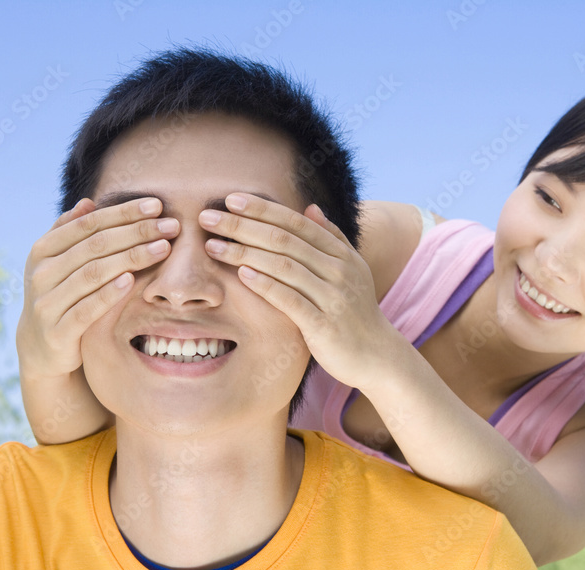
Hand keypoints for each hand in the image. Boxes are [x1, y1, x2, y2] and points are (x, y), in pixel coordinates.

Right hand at [17, 197, 177, 379]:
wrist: (41, 348)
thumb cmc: (60, 297)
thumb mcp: (59, 264)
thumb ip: (70, 233)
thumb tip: (89, 202)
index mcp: (43, 250)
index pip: (89, 224)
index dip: (123, 212)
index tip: (157, 205)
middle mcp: (41, 273)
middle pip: (96, 245)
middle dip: (137, 232)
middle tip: (171, 226)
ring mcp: (47, 302)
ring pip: (94, 273)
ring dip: (132, 258)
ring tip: (163, 248)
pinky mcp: (58, 331)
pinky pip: (86, 309)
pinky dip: (109, 294)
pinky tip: (132, 280)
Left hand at [200, 194, 405, 390]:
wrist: (377, 355)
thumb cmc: (356, 312)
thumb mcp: (352, 270)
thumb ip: (332, 238)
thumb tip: (311, 207)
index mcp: (341, 254)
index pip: (296, 223)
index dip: (262, 209)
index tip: (231, 199)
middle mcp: (338, 270)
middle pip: (284, 240)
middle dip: (243, 226)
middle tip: (207, 218)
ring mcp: (332, 297)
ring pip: (283, 266)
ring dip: (245, 252)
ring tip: (213, 246)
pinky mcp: (323, 325)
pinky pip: (289, 299)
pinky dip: (265, 284)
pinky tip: (241, 274)